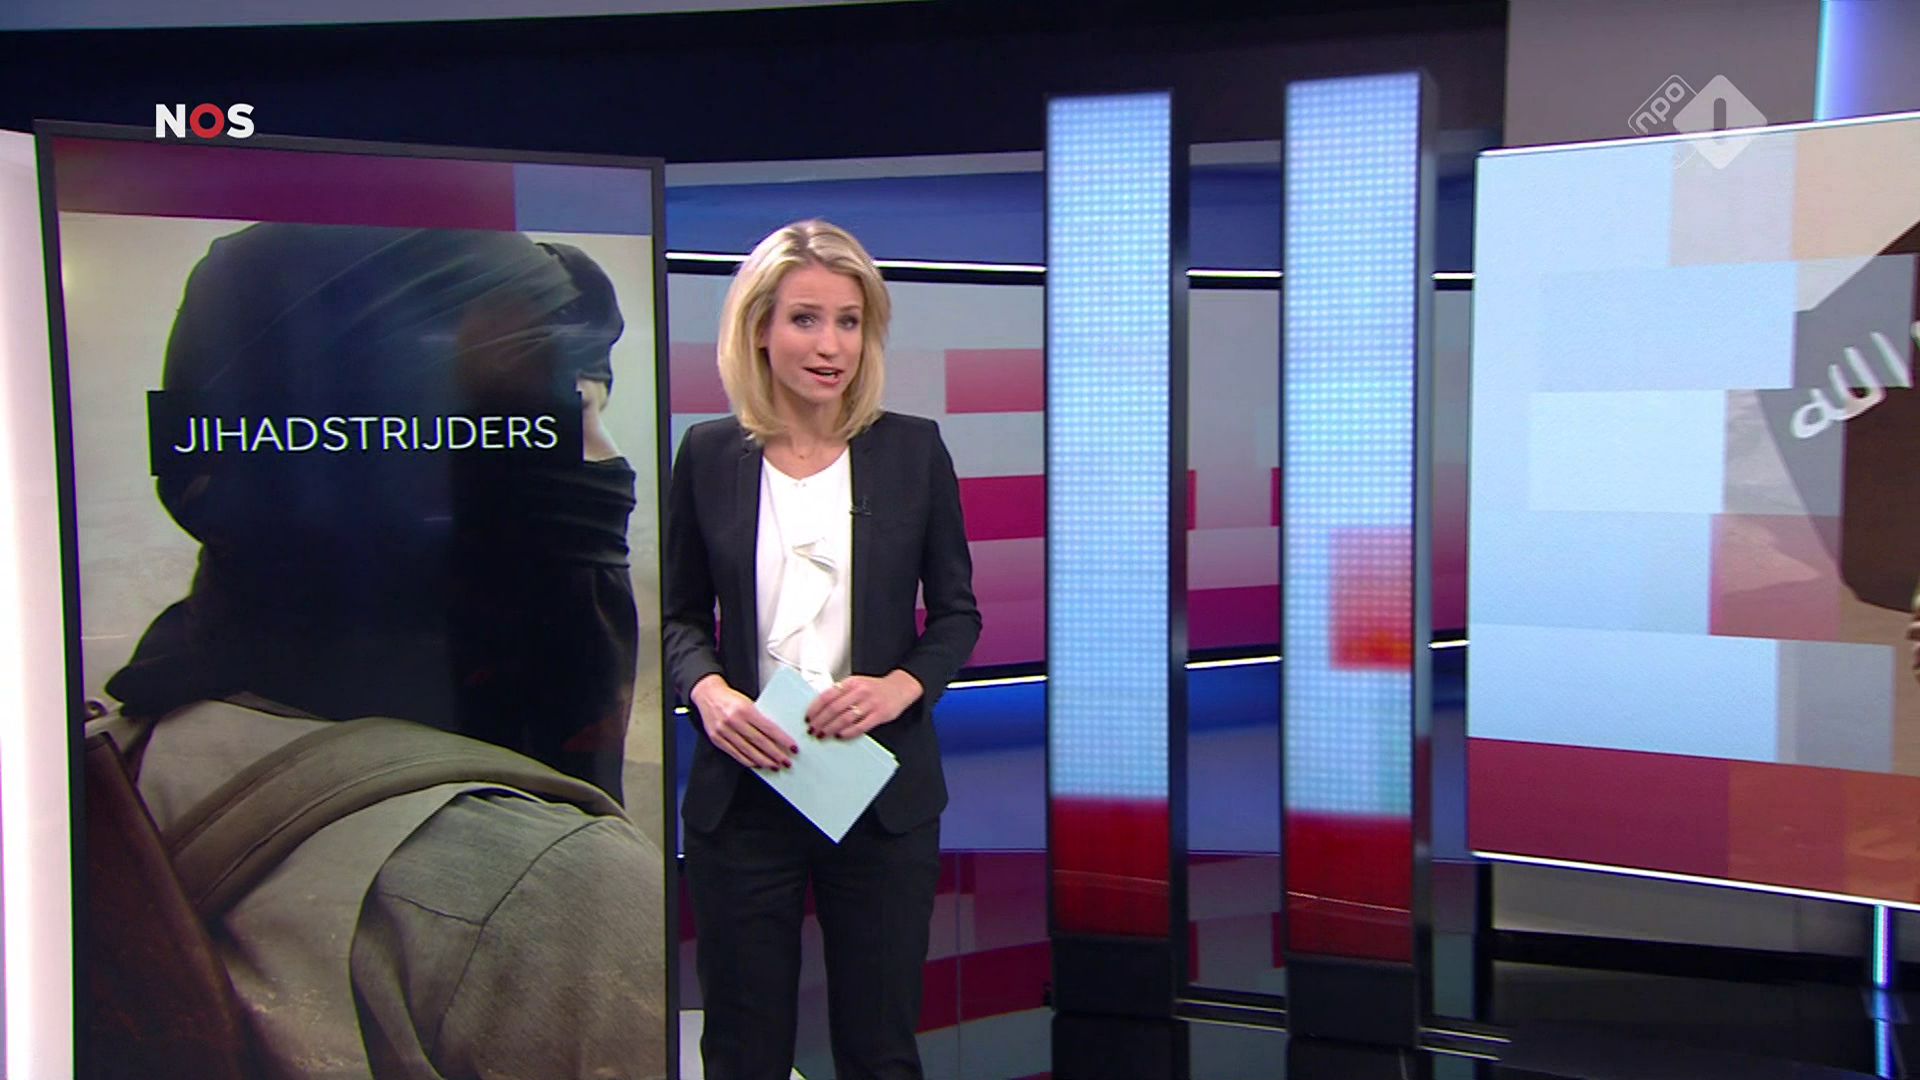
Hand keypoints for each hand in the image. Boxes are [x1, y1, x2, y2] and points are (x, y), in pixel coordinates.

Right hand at [691, 675, 795, 769]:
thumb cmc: (731, 698)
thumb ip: (760, 718)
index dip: (782, 740)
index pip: (768, 728)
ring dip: (763, 761)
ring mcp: (723, 731)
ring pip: (747, 750)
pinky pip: (735, 753)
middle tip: (786, 762)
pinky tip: (757, 764)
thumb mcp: (748, 703)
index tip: (793, 747)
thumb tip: (778, 735)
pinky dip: (748, 761)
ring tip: (774, 766)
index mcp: (745, 709)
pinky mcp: (716, 739)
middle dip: (775, 754)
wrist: (708, 695)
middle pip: (759, 742)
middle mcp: (733, 720)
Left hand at [807, 671, 922, 739]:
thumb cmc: (875, 688)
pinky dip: (848, 733)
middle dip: (820, 721)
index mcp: (852, 682)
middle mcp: (860, 691)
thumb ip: (840, 693)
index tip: (808, 717)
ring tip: (823, 735)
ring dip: (831, 729)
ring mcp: (870, 703)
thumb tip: (819, 708)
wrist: (900, 687)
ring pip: (845, 718)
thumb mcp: (857, 683)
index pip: (828, 695)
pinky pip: (860, 727)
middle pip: (834, 708)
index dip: (815, 708)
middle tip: (813, 729)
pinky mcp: (879, 715)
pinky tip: (840, 736)